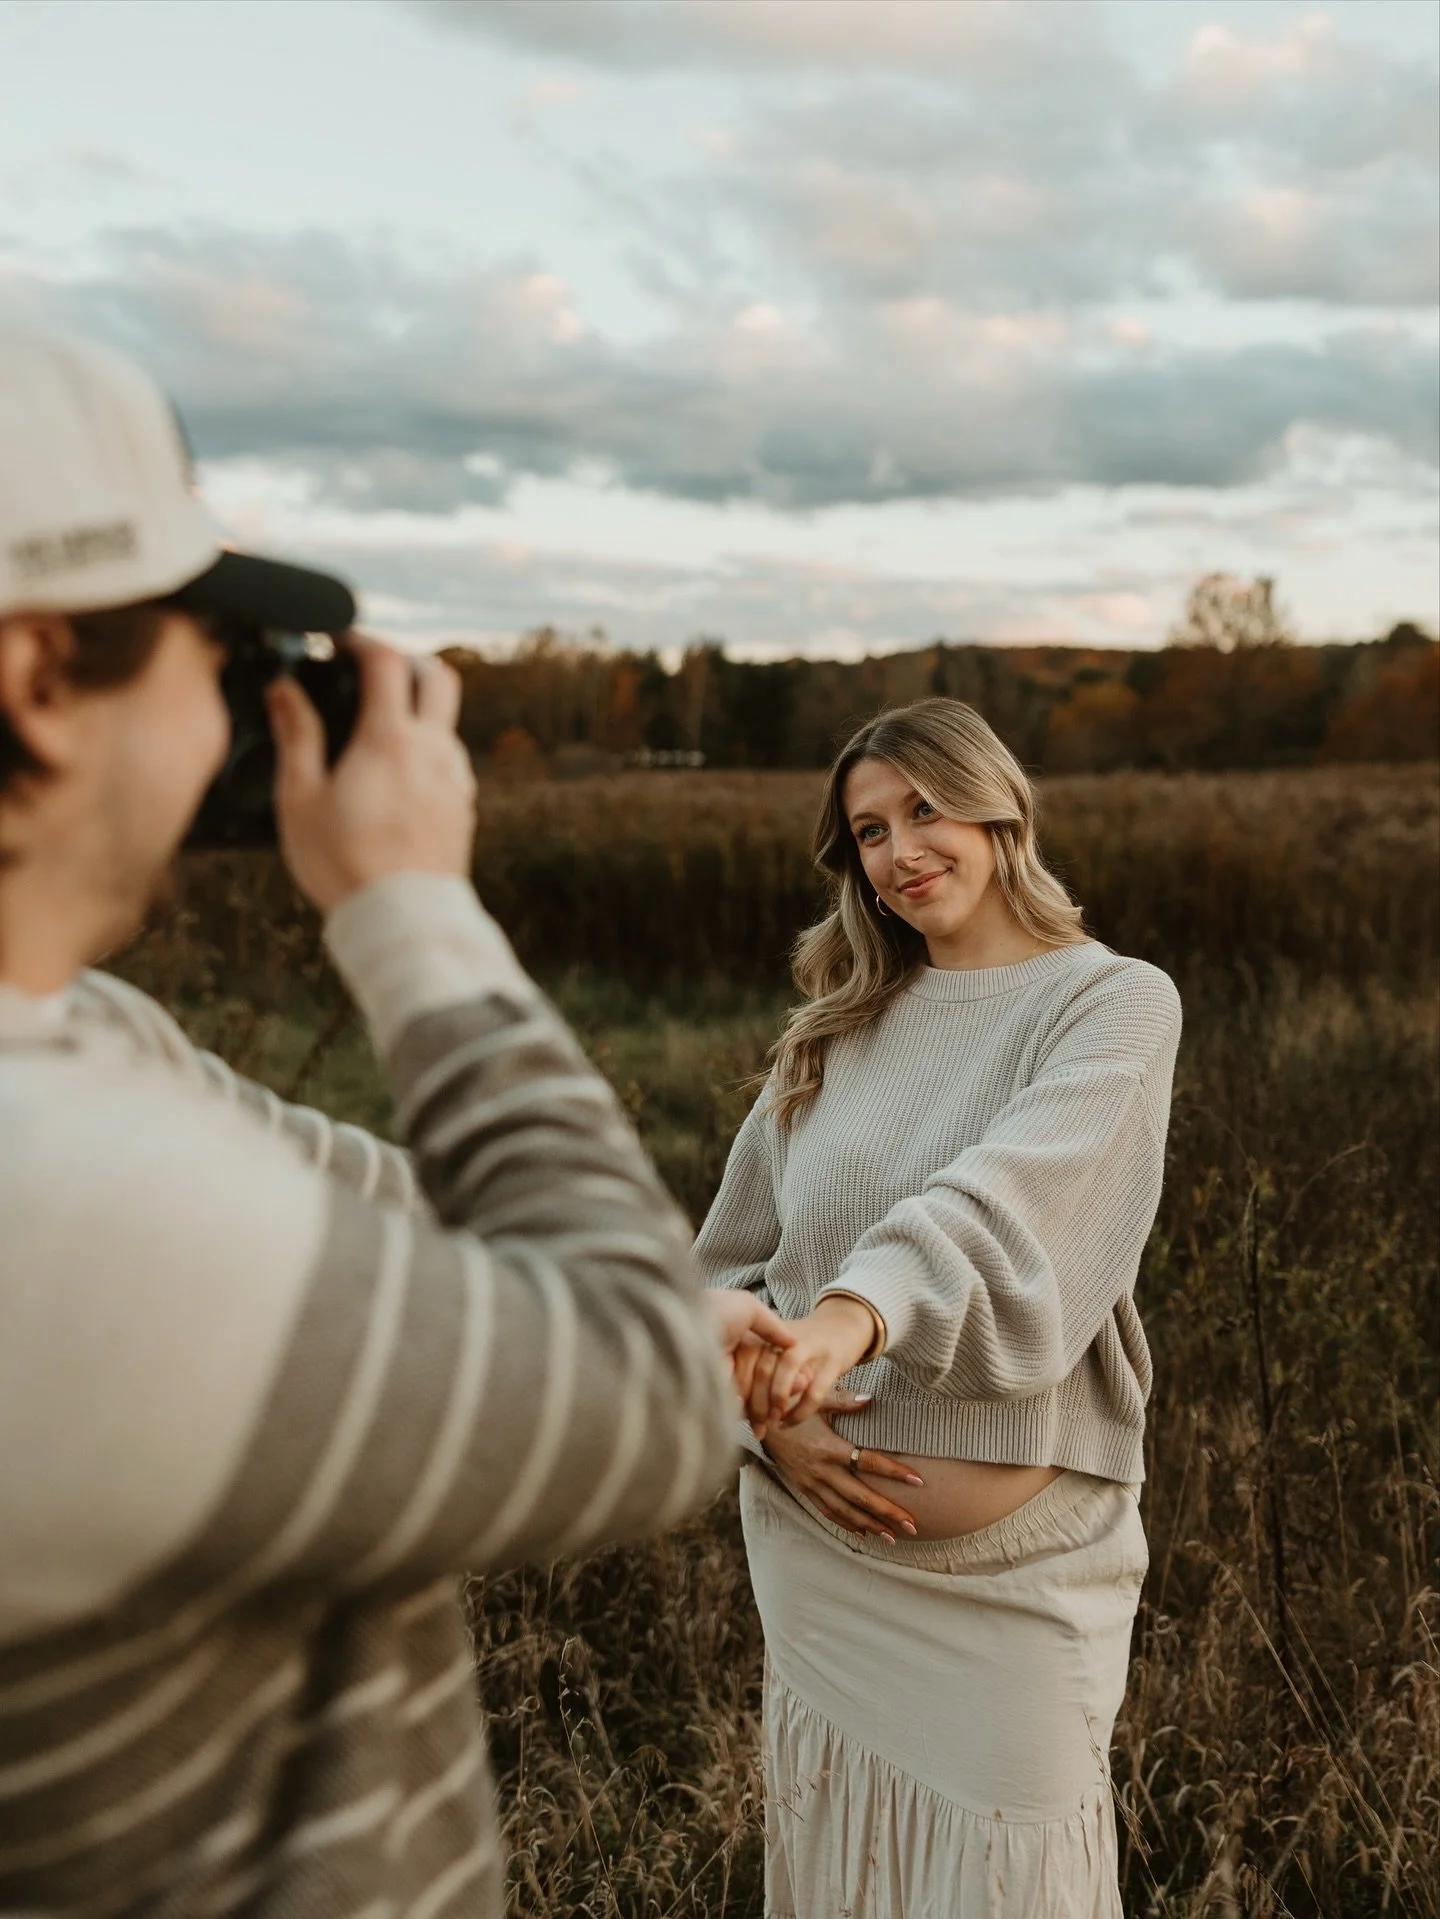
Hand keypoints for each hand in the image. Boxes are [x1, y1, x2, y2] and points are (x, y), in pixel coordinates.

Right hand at [268, 637, 477, 915]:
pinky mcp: (464, 807)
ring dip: (417, 710)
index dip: (361, 640)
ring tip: (377, 730)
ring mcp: (455, 779)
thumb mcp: (300, 799)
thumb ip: (296, 736)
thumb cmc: (343, 864)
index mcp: (390, 740)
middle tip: (370, 670)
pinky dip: (427, 749)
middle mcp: (434, 751)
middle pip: (439, 675)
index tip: (338, 641)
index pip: (387, 661)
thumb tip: (284, 690)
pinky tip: (398, 775)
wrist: (402, 920)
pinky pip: (451, 760)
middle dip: (406, 661)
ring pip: (447, 721)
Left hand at [705, 1291, 800, 1413]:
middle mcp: (731, 1359)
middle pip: (763, 1378)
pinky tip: (777, 1408)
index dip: (785, 1366)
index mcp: (737, 1338)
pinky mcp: (717, 1398)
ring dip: (775, 1400)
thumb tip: (792, 1343)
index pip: (766, 1357)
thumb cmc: (716, 1311)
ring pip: (755, 1395)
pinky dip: (759, 1410)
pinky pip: (741, 1408)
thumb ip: (771, 1325)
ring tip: (794, 1398)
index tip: (804, 1371)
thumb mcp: (748, 1307)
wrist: (688, 1329)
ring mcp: (724, 1379)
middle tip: (804, 1386)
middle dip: (784, 1386)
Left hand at [741, 1295, 876, 1434]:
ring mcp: (811, 1346)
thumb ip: (756, 1370)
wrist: (843, 1324)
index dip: (738, 1391)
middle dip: (757, 1403)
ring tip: (773, 1422)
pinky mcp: (832, 1361)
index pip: (744, 1360)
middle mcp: (787, 1336)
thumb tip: (737, 1409)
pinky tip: (789, 1422)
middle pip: (763, 1368)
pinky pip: (814, 1390)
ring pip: (786, 1372)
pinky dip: (799, 1412)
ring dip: (776, 1402)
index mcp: (767, 1332)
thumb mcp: (774, 1349)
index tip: (737, 1413)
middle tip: (756, 1426)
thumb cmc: (800, 1346)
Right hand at [762, 1394, 923, 1542]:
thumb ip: (844, 1401)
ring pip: (845, 1511)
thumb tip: (870, 1399)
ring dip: (870, 1525)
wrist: (760, 1422)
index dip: (894, 1471)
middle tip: (913, 1525)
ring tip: (893, 1536)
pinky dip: (846, 1524)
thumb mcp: (816, 1400)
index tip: (918, 1480)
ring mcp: (812, 1483)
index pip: (868, 1461)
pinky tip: (863, 1533)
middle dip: (888, 1512)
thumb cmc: (792, 1406)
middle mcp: (822, 1470)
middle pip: (860, 1496)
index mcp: (829, 1447)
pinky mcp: (804, 1489)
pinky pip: (827, 1512)